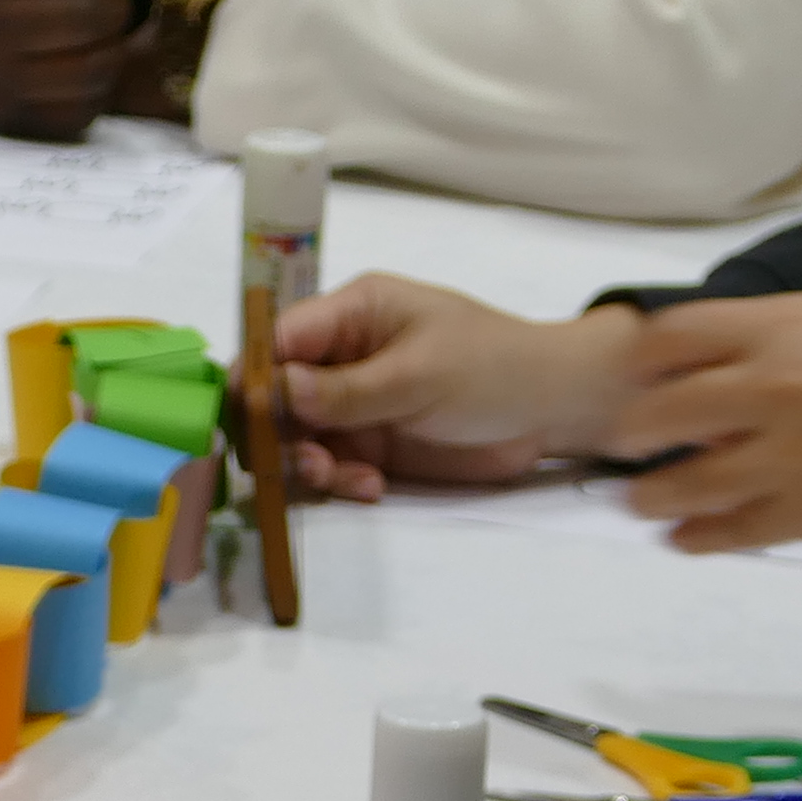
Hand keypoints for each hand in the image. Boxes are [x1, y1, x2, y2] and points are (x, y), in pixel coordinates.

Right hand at [276, 281, 647, 500]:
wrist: (552, 409)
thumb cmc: (493, 367)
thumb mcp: (419, 373)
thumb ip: (347, 389)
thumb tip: (278, 389)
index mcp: (353, 313)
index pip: (279, 338)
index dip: (255, 376)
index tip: (249, 417)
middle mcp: (344, 357)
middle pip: (276, 395)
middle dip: (277, 432)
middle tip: (302, 462)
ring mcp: (356, 405)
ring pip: (297, 438)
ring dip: (307, 464)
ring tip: (340, 479)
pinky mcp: (373, 446)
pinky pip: (332, 467)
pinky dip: (340, 482)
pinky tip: (370, 487)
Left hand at [608, 294, 801, 552]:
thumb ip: (768, 337)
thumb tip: (701, 359)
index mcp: (781, 328)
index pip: (672, 335)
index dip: (640, 359)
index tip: (633, 376)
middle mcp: (773, 387)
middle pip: (661, 411)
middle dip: (630, 432)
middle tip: (622, 443)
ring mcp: (786, 455)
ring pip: (685, 483)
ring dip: (649, 496)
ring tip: (639, 501)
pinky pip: (727, 531)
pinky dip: (694, 537)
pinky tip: (681, 537)